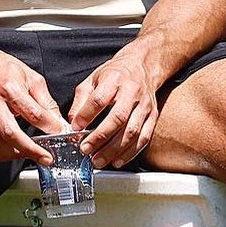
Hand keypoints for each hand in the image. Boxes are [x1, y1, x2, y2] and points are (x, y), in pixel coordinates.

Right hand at [0, 37, 65, 161]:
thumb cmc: (3, 69)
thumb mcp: (31, 77)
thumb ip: (45, 100)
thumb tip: (57, 121)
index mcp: (10, 88)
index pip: (32, 112)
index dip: (48, 126)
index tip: (59, 133)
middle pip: (11, 133)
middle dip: (31, 149)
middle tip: (46, 157)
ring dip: (15, 154)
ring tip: (29, 155)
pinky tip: (11, 153)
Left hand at [69, 46, 158, 167]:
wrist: (143, 66)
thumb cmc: (116, 74)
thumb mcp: (93, 79)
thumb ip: (81, 100)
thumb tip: (73, 122)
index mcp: (114, 80)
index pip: (99, 99)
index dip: (86, 115)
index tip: (75, 128)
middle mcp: (132, 93)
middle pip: (117, 118)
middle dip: (100, 137)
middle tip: (85, 149)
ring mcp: (144, 106)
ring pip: (132, 132)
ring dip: (114, 150)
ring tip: (98, 160)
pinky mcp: (152, 116)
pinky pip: (144, 138)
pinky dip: (130, 152)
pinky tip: (117, 160)